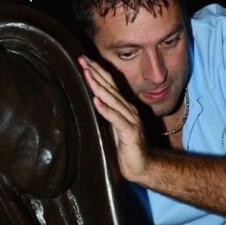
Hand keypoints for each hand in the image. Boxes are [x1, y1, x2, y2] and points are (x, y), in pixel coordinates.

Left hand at [77, 55, 151, 179]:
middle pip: (109, 86)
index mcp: (122, 106)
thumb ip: (103, 112)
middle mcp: (127, 109)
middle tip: (82, 59)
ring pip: (112, 99)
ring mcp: (130, 119)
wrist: (142, 165)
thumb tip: (87, 100)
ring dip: (98, 86)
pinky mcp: (129, 132)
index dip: (97, 71)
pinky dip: (106, 109)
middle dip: (95, 72)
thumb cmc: (124, 146)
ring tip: (87, 73)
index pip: (108, 84)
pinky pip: (116, 119)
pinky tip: (96, 101)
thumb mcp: (110, 125)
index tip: (83, 59)